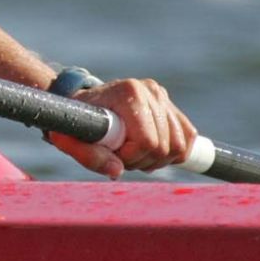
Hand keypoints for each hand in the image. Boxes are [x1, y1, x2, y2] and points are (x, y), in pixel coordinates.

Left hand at [47, 78, 196, 178]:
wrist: (81, 103)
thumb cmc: (74, 120)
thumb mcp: (70, 138)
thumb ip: (89, 155)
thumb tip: (118, 170)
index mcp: (129, 92)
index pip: (147, 141)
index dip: (131, 157)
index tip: (112, 154)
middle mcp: (150, 90)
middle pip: (165, 147)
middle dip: (142, 160)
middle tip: (121, 156)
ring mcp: (162, 96)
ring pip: (180, 146)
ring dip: (157, 159)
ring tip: (132, 153)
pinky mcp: (170, 105)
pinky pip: (188, 138)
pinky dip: (173, 153)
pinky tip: (149, 150)